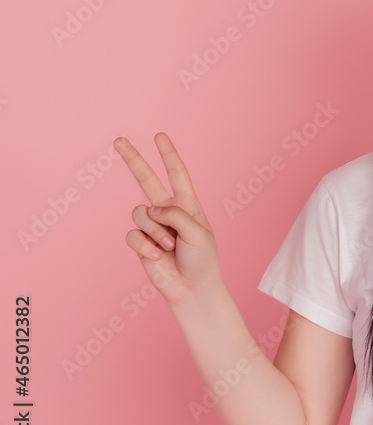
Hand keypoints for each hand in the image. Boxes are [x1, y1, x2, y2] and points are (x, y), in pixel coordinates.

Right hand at [115, 133, 223, 309]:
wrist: (192, 288)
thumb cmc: (202, 260)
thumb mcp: (197, 232)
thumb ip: (175, 214)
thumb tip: (150, 209)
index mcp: (188, 205)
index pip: (177, 175)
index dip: (168, 155)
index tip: (159, 136)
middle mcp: (168, 212)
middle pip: (146, 180)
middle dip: (133, 160)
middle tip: (119, 141)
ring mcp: (152, 226)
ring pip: (140, 213)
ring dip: (155, 231)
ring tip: (170, 247)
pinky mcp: (140, 242)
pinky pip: (133, 235)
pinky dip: (146, 246)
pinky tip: (158, 257)